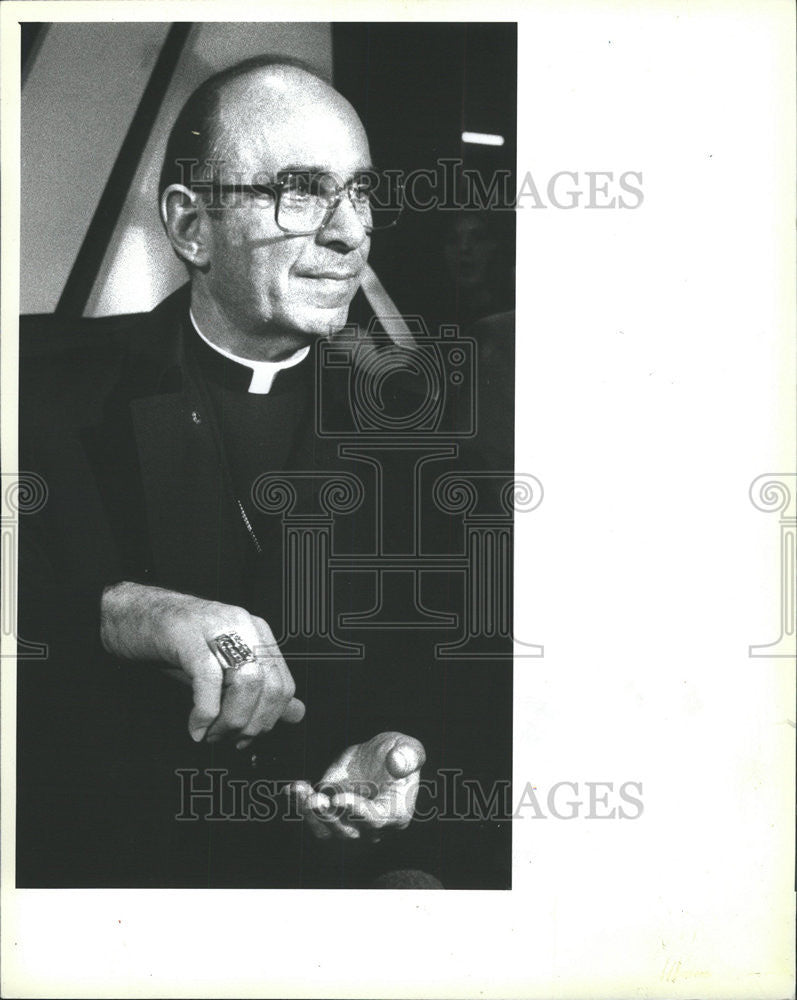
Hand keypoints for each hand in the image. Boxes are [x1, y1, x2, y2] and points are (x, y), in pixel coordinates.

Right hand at [100, 581, 303, 746]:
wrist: (131, 613)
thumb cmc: (174, 641)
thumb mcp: (220, 669)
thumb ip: (259, 691)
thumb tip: (294, 714)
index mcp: (256, 632)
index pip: (283, 683)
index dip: (269, 718)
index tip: (248, 736)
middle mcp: (243, 625)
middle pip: (268, 684)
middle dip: (251, 724)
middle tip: (230, 740)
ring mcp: (217, 626)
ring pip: (246, 681)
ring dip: (230, 720)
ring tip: (212, 733)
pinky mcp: (188, 634)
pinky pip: (209, 677)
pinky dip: (205, 711)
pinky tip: (196, 726)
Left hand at [287, 732, 425, 839]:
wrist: (380, 754)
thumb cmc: (399, 752)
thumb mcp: (409, 747)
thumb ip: (409, 755)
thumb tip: (398, 763)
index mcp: (395, 813)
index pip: (374, 820)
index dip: (355, 811)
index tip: (338, 797)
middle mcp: (370, 826)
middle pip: (346, 831)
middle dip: (327, 816)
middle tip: (314, 798)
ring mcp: (347, 821)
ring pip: (325, 830)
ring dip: (309, 814)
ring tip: (299, 791)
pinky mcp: (330, 811)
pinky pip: (313, 816)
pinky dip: (298, 804)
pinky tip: (290, 789)